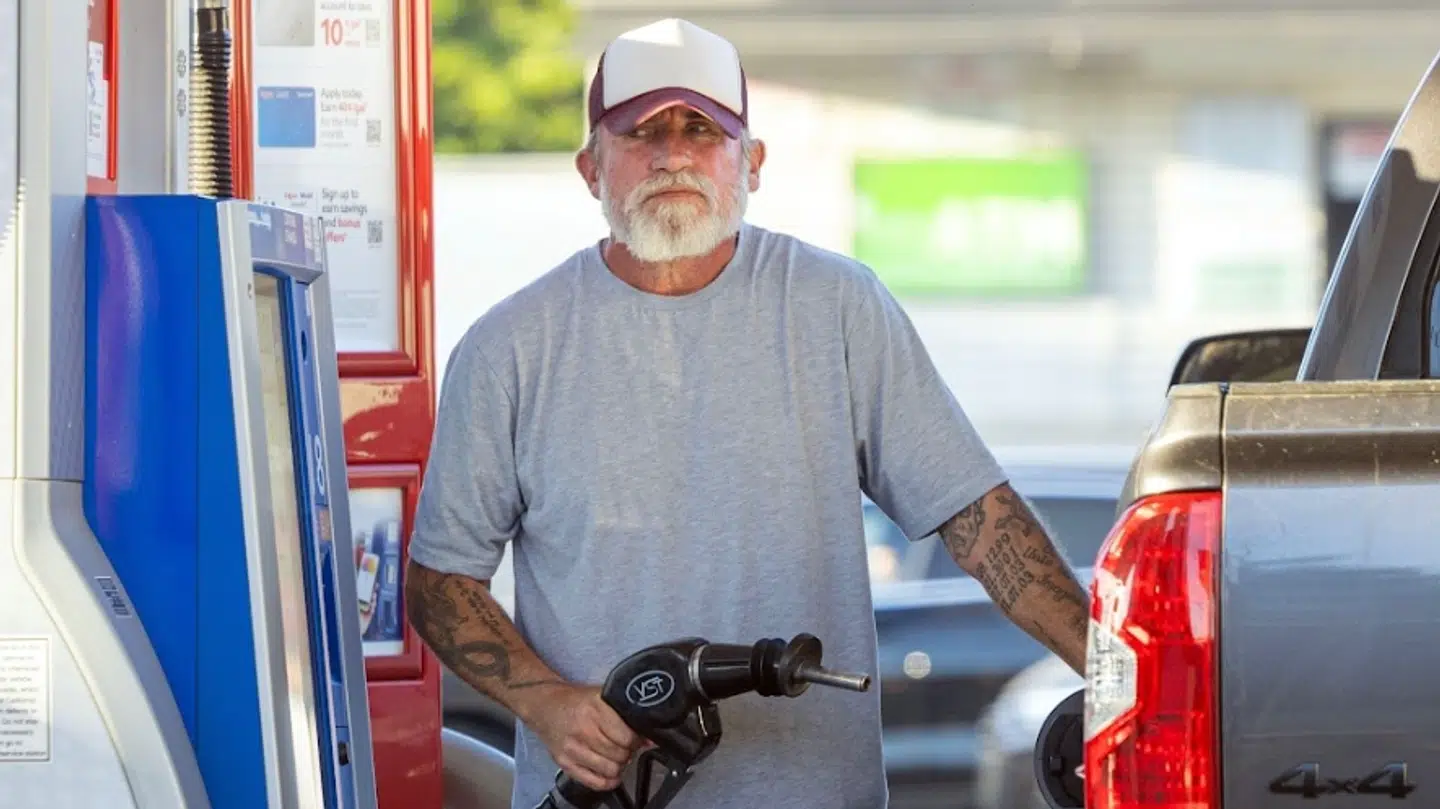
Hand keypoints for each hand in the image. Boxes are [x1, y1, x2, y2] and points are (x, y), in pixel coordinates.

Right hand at [529, 684, 645, 790]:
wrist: (544, 706)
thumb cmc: (576, 701)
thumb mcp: (602, 697)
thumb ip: (625, 714)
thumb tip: (649, 737)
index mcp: (595, 709)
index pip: (626, 736)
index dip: (636, 739)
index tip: (636, 737)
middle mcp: (583, 730)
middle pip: (620, 754)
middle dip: (628, 752)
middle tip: (625, 746)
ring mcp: (573, 749)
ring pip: (611, 770)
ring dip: (619, 765)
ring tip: (616, 756)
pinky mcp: (565, 763)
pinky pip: (595, 782)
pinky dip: (608, 781)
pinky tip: (609, 771)